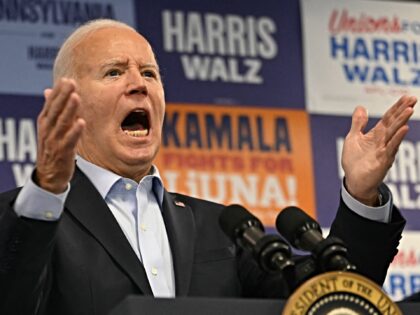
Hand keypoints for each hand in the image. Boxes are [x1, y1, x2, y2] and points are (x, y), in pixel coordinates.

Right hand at [35, 78, 85, 193]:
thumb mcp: (49, 128)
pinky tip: (81, 122)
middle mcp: (48, 130)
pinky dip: (74, 131)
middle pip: (55, 110)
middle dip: (63, 96)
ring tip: (76, 97)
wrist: (49, 175)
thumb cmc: (53, 148)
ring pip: (62, 123)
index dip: (58, 92)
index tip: (66, 79)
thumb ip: (52, 110)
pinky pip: (69, 140)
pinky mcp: (63, 152)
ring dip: (69, 110)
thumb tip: (49, 90)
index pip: (51, 104)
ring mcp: (54, 141)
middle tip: (71, 82)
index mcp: (45, 122)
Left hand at [342, 95, 416, 205]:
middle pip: (394, 123)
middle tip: (413, 99)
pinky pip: (391, 148)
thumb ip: (358, 123)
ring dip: (402, 121)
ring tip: (410, 109)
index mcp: (376, 135)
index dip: (396, 107)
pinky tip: (404, 129)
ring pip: (394, 133)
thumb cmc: (354, 161)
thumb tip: (361, 107)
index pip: (388, 118)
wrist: (354, 181)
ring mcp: (384, 150)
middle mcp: (383, 141)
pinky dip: (397, 138)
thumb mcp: (353, 138)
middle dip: (403, 111)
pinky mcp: (383, 161)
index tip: (407, 97)